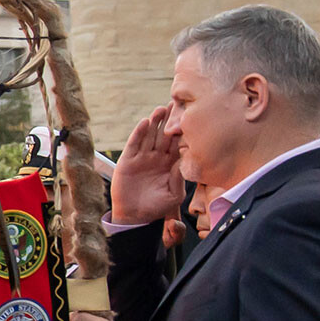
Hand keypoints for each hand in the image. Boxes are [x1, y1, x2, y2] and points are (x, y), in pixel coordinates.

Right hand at [111, 106, 185, 225]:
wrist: (135, 216)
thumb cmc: (157, 207)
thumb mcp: (174, 194)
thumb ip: (179, 178)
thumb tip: (184, 160)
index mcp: (170, 164)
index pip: (178, 143)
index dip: (183, 130)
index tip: (191, 115)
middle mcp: (157, 157)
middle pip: (164, 134)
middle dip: (170, 120)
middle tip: (176, 104)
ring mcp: (142, 158)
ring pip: (150, 136)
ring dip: (155, 122)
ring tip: (161, 109)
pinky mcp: (128, 160)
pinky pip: (134, 144)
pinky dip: (139, 133)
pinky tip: (145, 122)